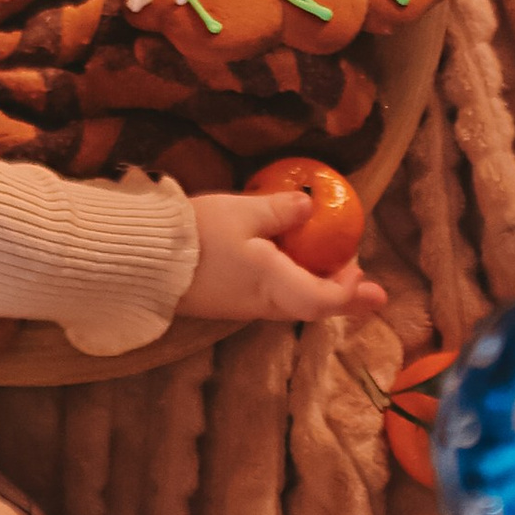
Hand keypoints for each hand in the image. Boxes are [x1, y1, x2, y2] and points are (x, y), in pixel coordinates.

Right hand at [176, 188, 385, 325]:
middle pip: (311, 306)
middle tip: (356, 272)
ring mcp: (241, 307)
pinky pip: (270, 298)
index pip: (323, 300)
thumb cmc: (196, 235)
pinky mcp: (224, 303)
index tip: (372, 286)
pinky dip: (290, 284)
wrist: (142, 262)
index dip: (351, 295)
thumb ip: (279, 211)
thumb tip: (308, 206)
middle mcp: (262, 303)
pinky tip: (286, 262)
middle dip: (339, 293)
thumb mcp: (241, 212)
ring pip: (291, 303)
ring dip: (314, 287)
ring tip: (327, 264)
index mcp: (273, 283)